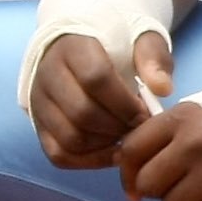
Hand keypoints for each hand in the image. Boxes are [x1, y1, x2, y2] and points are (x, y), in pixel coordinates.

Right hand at [27, 28, 173, 166]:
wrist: (81, 48)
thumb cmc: (116, 45)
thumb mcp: (140, 39)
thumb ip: (154, 58)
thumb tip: (163, 89)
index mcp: (72, 47)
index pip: (95, 78)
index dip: (125, 103)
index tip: (145, 112)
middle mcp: (47, 74)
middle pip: (82, 113)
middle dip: (118, 127)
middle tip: (137, 127)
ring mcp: (38, 102)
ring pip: (70, 138)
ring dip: (105, 145)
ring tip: (125, 135)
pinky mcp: (38, 125)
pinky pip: (59, 154)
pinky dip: (89, 160)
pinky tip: (112, 151)